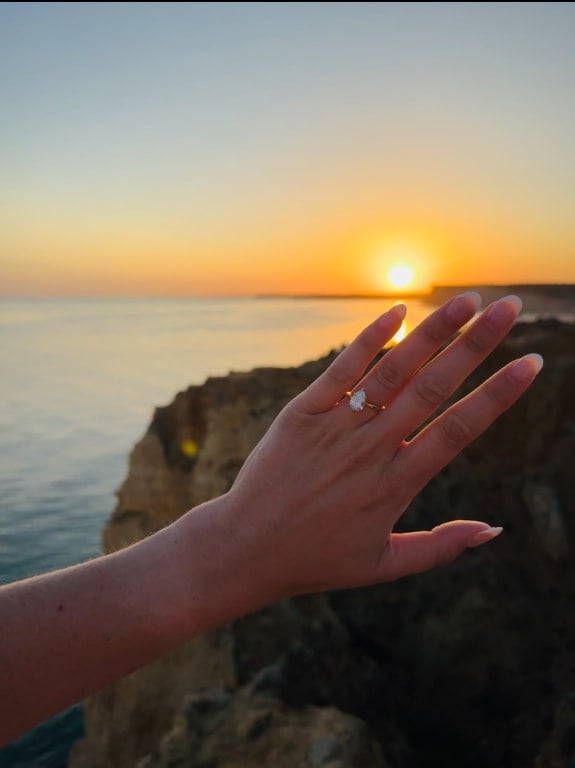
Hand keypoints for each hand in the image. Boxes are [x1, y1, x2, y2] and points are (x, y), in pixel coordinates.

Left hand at [227, 293, 541, 598]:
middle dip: (476, 344)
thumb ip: (441, 546)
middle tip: (511, 308)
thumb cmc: (316, 559)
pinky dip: (370, 338)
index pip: (459, 429)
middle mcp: (370, 449)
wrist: (244, 548)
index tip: (531, 363)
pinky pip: (341, 369)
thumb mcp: (384, 565)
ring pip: (392, 370)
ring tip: (468, 299)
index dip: (498, 394)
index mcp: (396, 484)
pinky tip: (399, 311)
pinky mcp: (302, 412)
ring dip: (433, 331)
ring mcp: (335, 427)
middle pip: (433, 387)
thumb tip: (495, 530)